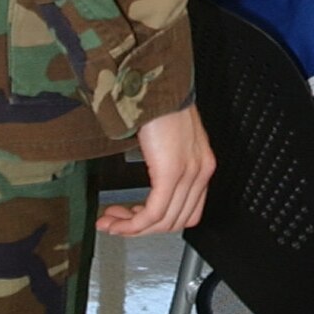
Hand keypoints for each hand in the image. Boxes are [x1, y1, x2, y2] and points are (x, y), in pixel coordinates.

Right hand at [95, 104, 212, 236]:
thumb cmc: (161, 106)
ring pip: (162, 221)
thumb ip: (169, 165)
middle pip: (174, 222)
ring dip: (131, 228)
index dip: (159, 224)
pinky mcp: (171, 173)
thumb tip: (151, 192)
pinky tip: (116, 220)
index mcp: (203, 165)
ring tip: (109, 222)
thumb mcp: (171, 141)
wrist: (157, 84)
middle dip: (141, 229)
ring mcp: (188, 173)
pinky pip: (153, 213)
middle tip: (115, 224)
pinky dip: (132, 224)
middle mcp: (201, 172)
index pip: (187, 213)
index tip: (135, 221)